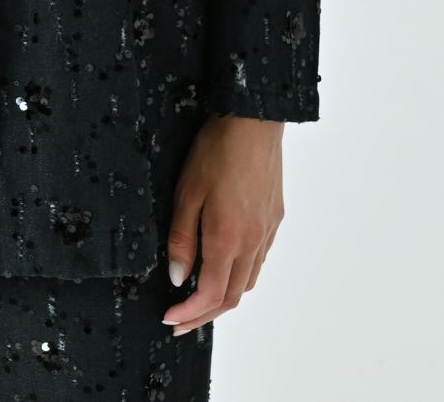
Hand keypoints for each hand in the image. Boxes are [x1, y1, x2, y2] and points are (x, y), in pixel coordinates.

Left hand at [161, 115, 284, 336]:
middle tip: (180, 322)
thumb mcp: (187, 192)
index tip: (169, 319)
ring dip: (223, 299)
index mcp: (227, 239)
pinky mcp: (274, 220)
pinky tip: (225, 268)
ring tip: (200, 301)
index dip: (189, 313)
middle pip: (231, 297)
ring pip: (247, 282)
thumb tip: (177, 277)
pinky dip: (240, 276)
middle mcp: (252, 242)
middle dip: (204, 315)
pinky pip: (258, 261)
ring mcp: (266, 232)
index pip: (209, 294)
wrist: (253, 121)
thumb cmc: (217, 151)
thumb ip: (181, 238)